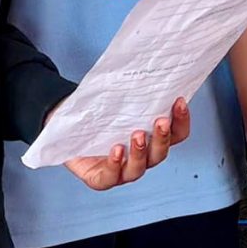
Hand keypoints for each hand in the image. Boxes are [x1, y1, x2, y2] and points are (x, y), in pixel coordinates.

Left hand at [64, 98, 189, 190]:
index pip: (176, 135)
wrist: (66, 126)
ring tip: (137, 135)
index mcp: (152, 140)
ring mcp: (121, 171)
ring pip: (138, 168)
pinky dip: (115, 165)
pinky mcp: (100, 178)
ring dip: (140, 152)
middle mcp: (141, 158)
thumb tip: (148, 69)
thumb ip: (134, 93)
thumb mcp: (117, 100)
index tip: (178, 101)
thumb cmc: (97, 114)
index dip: (181, 121)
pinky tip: (116, 150)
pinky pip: (110, 177)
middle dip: (163, 138)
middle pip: (160, 154)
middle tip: (161, 121)